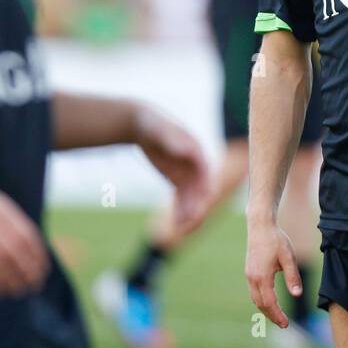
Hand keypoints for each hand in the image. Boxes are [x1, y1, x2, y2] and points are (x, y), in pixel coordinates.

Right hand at [0, 181, 49, 296]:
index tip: (43, 271)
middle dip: (25, 272)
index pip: (26, 236)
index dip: (37, 256)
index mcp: (2, 210)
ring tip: (16, 291)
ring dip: (7, 281)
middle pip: (11, 252)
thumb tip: (37, 255)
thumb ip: (17, 225)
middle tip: (34, 286)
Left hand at [134, 106, 212, 229]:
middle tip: (191, 217)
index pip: (205, 169)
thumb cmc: (153, 124)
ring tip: (182, 223)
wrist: (140, 124)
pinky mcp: (177, 178)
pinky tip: (177, 222)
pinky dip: (180, 208)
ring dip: (189, 209)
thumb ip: (175, 141)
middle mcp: (195, 162)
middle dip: (197, 201)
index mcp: (196, 149)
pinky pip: (181, 196)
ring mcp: (186, 171)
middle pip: (200, 185)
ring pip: (191, 195)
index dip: (206, 183)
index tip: (205, 198)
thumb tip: (189, 150)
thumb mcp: (161, 131)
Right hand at [245, 218, 301, 328]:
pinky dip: (262, 300)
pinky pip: (254, 292)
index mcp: (262, 277)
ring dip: (266, 309)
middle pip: (261, 304)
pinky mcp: (249, 271)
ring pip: (256, 299)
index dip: (278, 315)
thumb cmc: (276, 240)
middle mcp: (253, 278)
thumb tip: (297, 295)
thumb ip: (292, 277)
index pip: (270, 303)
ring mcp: (249, 275)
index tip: (286, 324)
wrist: (260, 225)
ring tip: (278, 316)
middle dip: (272, 316)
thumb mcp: (289, 257)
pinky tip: (271, 301)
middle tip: (284, 324)